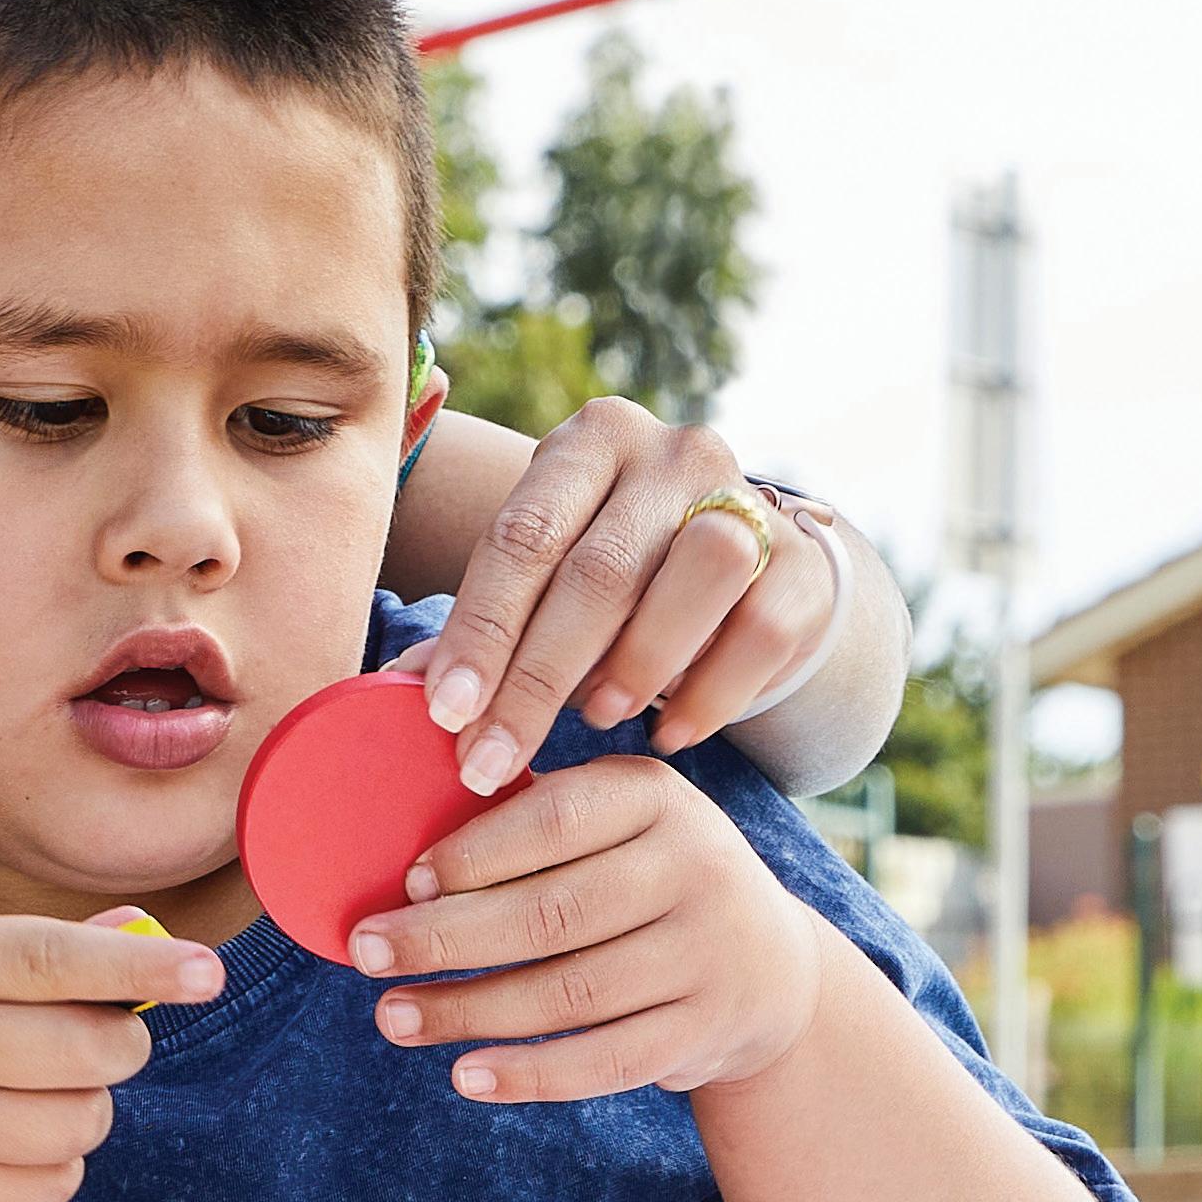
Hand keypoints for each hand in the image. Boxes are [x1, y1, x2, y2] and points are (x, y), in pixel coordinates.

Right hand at [0, 910, 220, 1201]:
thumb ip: (36, 957)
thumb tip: (145, 932)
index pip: (44, 957)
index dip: (134, 964)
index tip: (207, 970)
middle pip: (85, 1046)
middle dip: (121, 1049)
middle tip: (106, 1047)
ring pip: (82, 1120)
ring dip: (84, 1113)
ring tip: (28, 1104)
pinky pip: (57, 1182)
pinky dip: (51, 1167)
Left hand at [348, 752, 824, 1100]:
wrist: (769, 962)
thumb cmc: (641, 876)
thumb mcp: (611, 823)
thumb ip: (527, 818)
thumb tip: (397, 846)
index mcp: (654, 798)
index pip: (556, 819)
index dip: (475, 853)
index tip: (406, 881)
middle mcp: (693, 869)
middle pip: (552, 913)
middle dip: (445, 938)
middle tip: (365, 953)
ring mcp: (705, 954)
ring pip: (571, 993)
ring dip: (469, 1011)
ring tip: (392, 1017)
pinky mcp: (704, 1030)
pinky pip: (605, 1060)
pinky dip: (530, 1073)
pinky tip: (466, 1075)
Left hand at [404, 402, 835, 795]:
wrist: (739, 561)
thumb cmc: (610, 571)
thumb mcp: (543, 573)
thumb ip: (483, 621)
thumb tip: (398, 687)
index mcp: (589, 441)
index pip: (523, 536)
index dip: (480, 630)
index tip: (445, 713)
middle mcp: (673, 454)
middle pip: (601, 570)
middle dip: (537, 679)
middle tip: (491, 760)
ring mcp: (748, 498)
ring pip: (698, 577)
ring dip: (636, 665)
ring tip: (594, 719)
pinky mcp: (803, 561)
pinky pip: (760, 630)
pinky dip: (709, 694)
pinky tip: (665, 732)